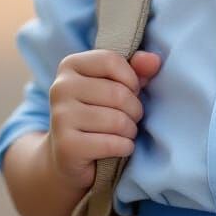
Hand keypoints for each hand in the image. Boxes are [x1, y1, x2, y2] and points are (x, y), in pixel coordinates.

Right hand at [47, 48, 162, 189]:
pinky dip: (124, 147)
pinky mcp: (67, 146)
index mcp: (70, 65)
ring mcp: (60, 117)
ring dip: (130, 130)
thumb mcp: (117, 83)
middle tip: (132, 117)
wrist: (69, 155)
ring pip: (117, 120)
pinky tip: (120, 148)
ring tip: (126, 132)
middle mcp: (60, 88)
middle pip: (117, 93)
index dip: (131, 78)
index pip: (111, 61)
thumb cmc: (98, 111)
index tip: (132, 91)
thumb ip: (137, 67)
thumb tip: (154, 61)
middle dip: (135, 109)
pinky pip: (111, 143)